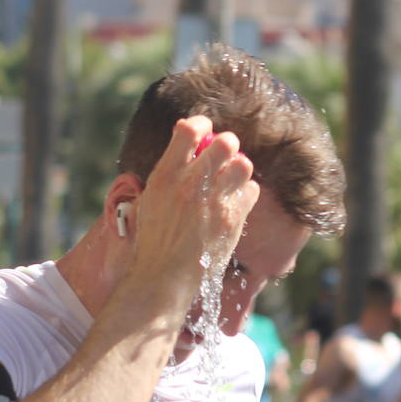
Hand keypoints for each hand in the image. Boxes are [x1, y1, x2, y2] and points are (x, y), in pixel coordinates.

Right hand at [122, 117, 258, 309]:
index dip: (201, 124)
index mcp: (165, 175)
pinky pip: (251, 191)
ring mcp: (214, 202)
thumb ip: (169, 171)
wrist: (163, 277)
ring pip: (244, 164)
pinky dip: (244, 194)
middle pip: (226, 142)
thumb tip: (185, 143)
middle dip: (226, 145)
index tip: (202, 131)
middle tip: (222, 157)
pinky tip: (232, 204)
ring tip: (229, 180)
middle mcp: (191, 184)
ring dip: (238, 168)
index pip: (190, 129)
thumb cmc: (153, 240)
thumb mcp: (149, 199)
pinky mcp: (232, 219)